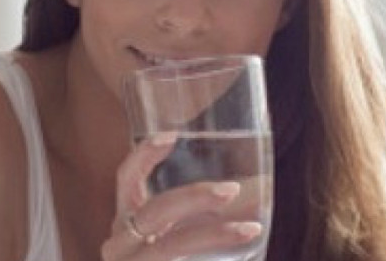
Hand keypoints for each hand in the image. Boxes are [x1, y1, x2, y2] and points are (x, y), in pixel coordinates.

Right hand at [100, 133, 262, 260]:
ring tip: (251, 230)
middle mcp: (120, 244)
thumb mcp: (183, 233)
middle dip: (195, 197)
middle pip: (153, 212)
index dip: (144, 155)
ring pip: (170, 247)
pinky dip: (212, 257)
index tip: (172, 136)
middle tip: (233, 189)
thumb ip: (214, 210)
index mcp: (127, 221)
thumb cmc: (175, 257)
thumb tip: (264, 186)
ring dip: (214, 236)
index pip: (127, 179)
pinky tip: (243, 249)